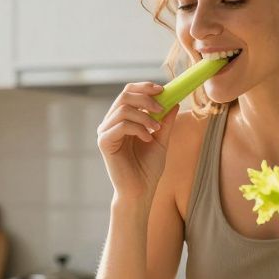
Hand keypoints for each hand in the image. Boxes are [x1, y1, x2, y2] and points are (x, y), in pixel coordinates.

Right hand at [96, 82, 179, 201]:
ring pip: (124, 109)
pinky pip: (121, 125)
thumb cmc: (148, 168)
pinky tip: (148, 139)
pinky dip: (138, 128)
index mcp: (122, 119)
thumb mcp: (161, 140)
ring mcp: (105, 132)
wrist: (141, 191)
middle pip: (124, 95)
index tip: (163, 89)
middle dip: (146, 97)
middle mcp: (111, 123)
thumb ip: (165, 121)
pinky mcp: (104, 143)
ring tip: (157, 129)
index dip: (144, 87)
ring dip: (145, 115)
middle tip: (162, 108)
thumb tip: (174, 102)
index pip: (129, 93)